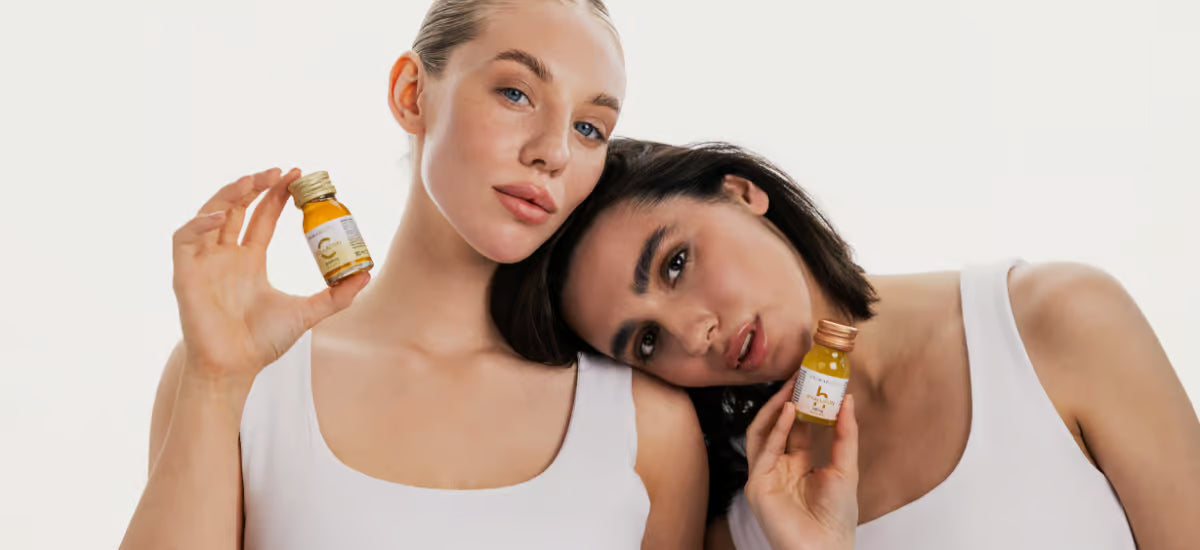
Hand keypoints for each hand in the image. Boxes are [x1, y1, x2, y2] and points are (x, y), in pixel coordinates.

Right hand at [171, 168, 369, 386]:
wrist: (235, 369)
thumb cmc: (262, 344)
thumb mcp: (308, 313)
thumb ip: (337, 296)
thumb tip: (366, 274)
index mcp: (249, 260)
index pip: (261, 216)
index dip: (275, 194)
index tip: (296, 175)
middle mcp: (225, 256)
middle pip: (236, 207)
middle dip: (255, 185)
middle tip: (279, 172)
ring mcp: (204, 263)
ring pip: (210, 214)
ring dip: (229, 194)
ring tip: (253, 181)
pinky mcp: (184, 274)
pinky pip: (184, 239)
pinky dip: (198, 224)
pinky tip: (220, 217)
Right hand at [743, 378, 858, 549]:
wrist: (825, 549)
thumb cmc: (837, 518)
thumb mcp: (846, 469)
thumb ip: (846, 435)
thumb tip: (849, 400)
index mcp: (798, 466)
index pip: (797, 428)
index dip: (805, 404)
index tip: (814, 380)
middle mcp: (778, 468)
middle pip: (776, 426)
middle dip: (786, 400)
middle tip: (799, 375)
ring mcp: (765, 475)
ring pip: (761, 433)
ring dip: (775, 408)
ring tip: (791, 387)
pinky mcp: (757, 483)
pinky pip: (762, 449)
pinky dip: (775, 427)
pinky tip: (789, 410)